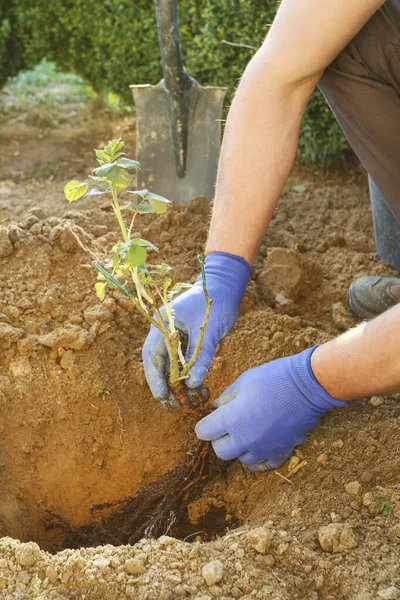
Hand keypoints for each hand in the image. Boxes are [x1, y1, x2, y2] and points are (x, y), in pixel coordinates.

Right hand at [142, 252, 250, 406]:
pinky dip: (192, 377)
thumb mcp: (209, 330)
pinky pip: (186, 364)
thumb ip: (201, 356)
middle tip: (173, 407)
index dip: (154, 379)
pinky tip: (200, 392)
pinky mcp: (189, 343)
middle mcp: (166, 333)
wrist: (226, 286)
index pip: (152, 356)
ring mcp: (177, 339)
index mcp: (163, 325)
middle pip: (160, 365)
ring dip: (180, 386)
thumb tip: (193, 384)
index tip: (162, 397)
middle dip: (166, 387)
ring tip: (189, 404)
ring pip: (173, 367)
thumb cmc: (215, 302)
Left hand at [195, 347, 346, 469]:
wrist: (308, 385)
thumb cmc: (274, 377)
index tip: (210, 420)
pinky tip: (261, 445)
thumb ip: (228, 397)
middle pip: (221, 452)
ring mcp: (264, 448)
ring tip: (247, 434)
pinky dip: (260, 457)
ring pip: (242, 460)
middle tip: (226, 427)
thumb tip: (217, 406)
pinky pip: (265, 464)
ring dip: (240, 449)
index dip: (204, 425)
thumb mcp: (244, 381)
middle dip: (219, 440)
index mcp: (232, 419)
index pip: (204, 432)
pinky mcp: (281, 451)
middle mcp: (245, 439)